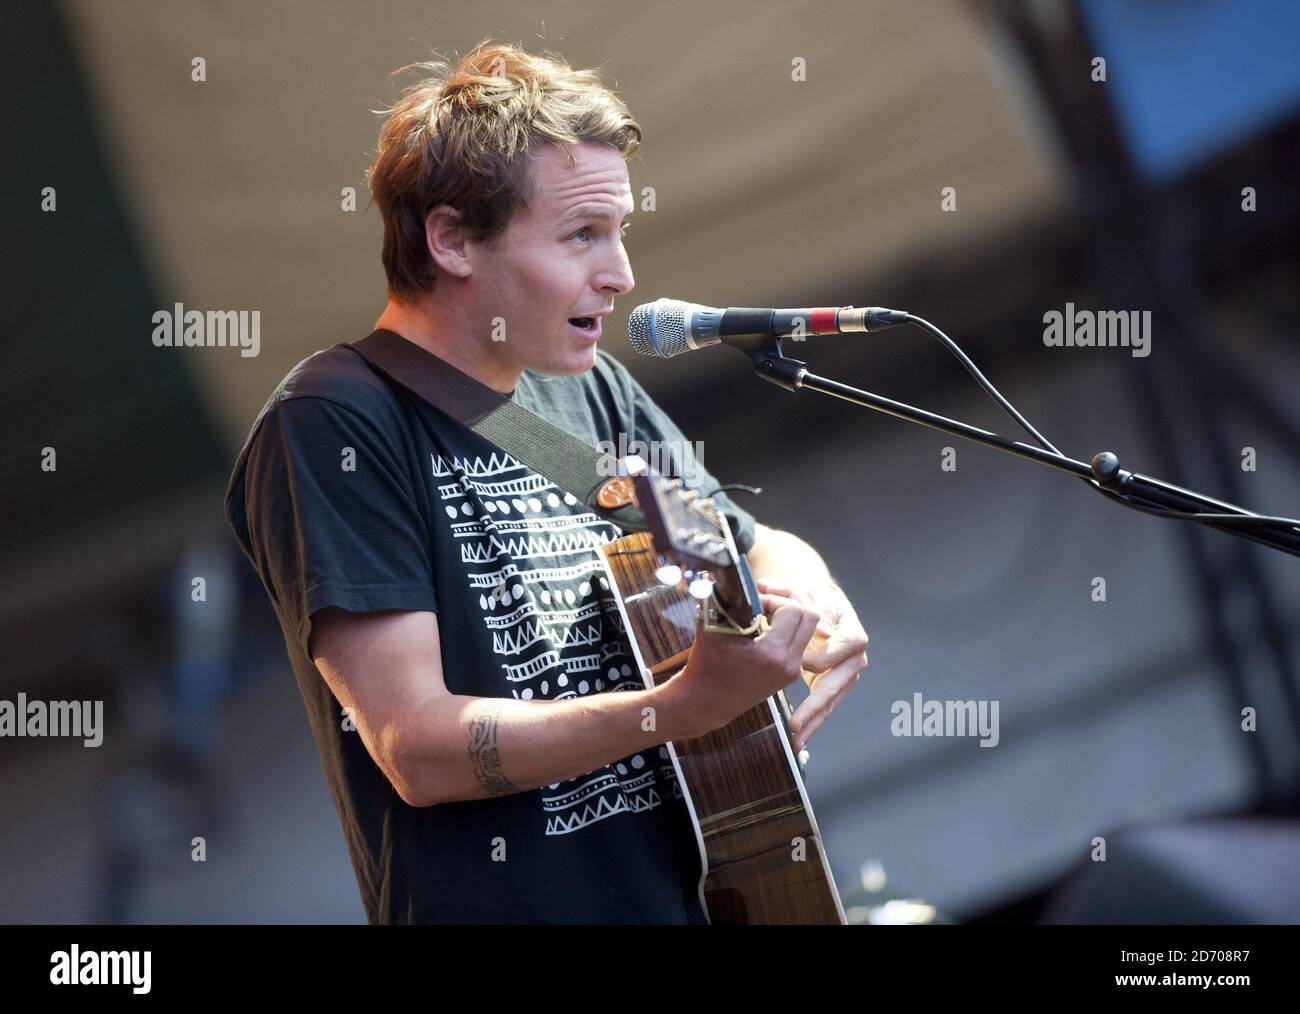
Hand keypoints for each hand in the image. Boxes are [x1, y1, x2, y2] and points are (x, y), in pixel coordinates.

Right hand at [666, 590, 822, 739]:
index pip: (792, 609)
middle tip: (765, 594)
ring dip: (790, 610)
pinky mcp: (790, 672)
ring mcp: (792, 670)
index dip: (772, 598)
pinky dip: (788, 624)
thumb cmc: (706, 666)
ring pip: (809, 626)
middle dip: (787, 598)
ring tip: (765, 604)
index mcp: (772, 654)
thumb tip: (734, 577)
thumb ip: (727, 600)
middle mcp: (788, 664)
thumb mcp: (713, 628)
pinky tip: (767, 620)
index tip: (753, 600)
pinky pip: (801, 639)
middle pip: (810, 615)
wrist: (705, 701)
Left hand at [755, 579, 868, 751]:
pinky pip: (825, 706)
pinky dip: (812, 723)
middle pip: (837, 683)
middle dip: (815, 705)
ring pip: (831, 700)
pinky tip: (799, 740)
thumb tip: (817, 626)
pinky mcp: (834, 684)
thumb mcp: (812, 594)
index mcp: (851, 632)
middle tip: (795, 723)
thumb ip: (810, 604)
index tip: (803, 663)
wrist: (817, 604)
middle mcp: (853, 656)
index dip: (824, 656)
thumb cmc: (812, 597)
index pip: (844, 647)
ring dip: (813, 721)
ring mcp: (846, 673)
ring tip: (796, 739)